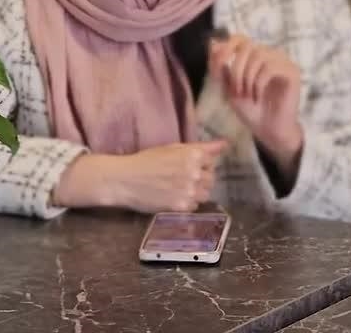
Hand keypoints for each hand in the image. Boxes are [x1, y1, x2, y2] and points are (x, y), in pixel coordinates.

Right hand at [83, 139, 228, 213]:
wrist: (125, 180)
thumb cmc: (147, 160)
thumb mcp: (174, 148)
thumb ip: (202, 147)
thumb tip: (225, 144)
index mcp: (194, 155)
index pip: (212, 163)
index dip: (201, 165)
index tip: (188, 167)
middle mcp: (195, 172)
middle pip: (211, 179)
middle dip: (200, 180)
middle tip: (182, 179)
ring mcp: (189, 191)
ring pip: (205, 194)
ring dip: (196, 193)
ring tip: (178, 189)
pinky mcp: (181, 206)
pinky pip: (194, 206)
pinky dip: (187, 204)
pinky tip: (173, 198)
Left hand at [209, 34, 304, 166]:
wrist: (268, 130)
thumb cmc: (251, 110)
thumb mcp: (229, 87)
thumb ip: (221, 67)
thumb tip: (213, 43)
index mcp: (255, 56)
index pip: (240, 38)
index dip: (227, 48)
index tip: (220, 65)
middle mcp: (270, 54)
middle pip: (248, 47)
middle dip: (236, 69)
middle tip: (236, 90)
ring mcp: (283, 62)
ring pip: (259, 55)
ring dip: (247, 77)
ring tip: (247, 94)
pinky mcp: (292, 72)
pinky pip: (271, 67)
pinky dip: (259, 83)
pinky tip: (258, 96)